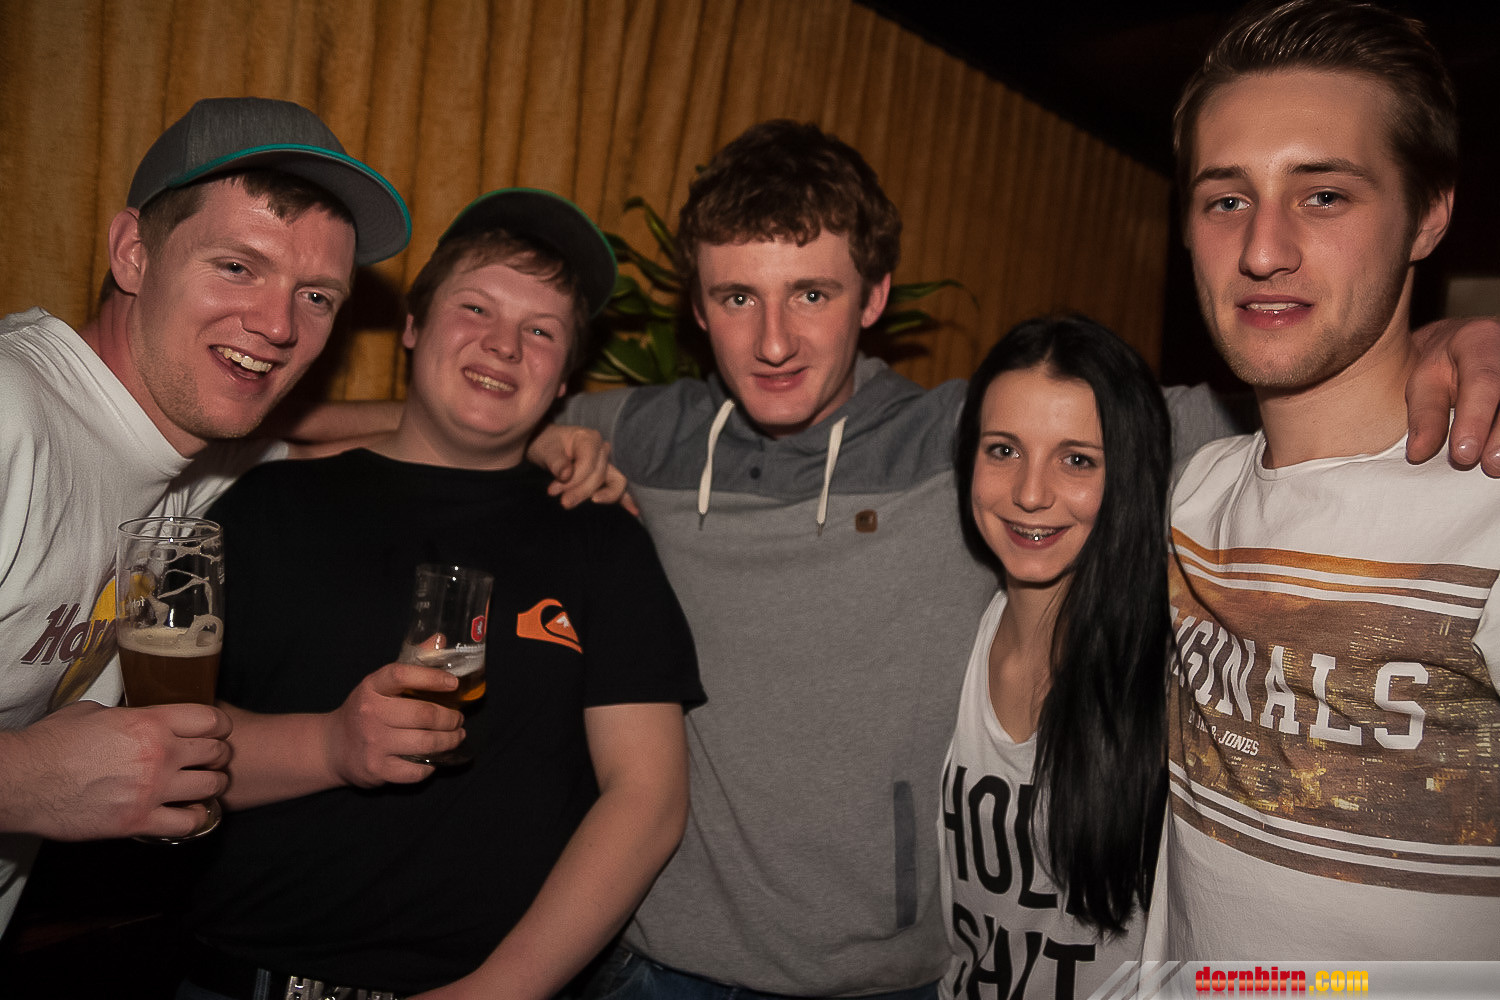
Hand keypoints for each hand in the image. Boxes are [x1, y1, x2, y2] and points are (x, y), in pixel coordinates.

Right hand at [0, 701, 230, 840]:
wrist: (22, 781)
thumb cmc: (52, 743)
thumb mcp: (95, 712)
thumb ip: (130, 716)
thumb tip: (142, 718)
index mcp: (150, 723)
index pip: (210, 719)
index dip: (218, 726)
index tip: (216, 731)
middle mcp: (159, 754)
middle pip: (216, 752)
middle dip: (217, 755)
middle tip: (210, 760)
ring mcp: (151, 790)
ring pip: (211, 787)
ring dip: (211, 786)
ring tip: (203, 786)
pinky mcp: (138, 821)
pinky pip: (187, 824)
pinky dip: (194, 819)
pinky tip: (188, 813)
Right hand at [323, 663, 463, 787]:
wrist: (332, 747)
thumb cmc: (365, 711)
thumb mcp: (378, 685)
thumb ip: (410, 665)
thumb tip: (440, 639)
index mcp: (371, 687)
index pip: (402, 676)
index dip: (432, 677)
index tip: (454, 683)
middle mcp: (370, 714)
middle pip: (423, 714)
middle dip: (450, 718)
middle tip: (458, 719)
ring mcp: (373, 744)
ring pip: (425, 743)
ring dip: (449, 740)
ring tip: (457, 736)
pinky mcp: (376, 770)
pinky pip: (415, 771)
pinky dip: (431, 767)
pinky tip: (435, 759)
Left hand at [527, 424, 637, 513]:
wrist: (546, 447)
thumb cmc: (546, 446)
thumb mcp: (546, 451)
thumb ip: (556, 462)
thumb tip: (565, 475)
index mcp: (590, 439)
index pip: (588, 465)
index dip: (573, 481)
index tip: (552, 491)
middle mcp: (603, 450)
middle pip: (601, 475)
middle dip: (583, 491)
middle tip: (563, 503)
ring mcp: (607, 464)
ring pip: (615, 483)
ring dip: (604, 497)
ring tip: (592, 505)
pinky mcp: (606, 477)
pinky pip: (618, 489)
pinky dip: (626, 500)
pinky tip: (634, 512)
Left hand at [1406, 315, 1499, 474]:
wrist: (1462, 345)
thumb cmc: (1441, 364)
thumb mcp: (1424, 381)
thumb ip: (1424, 415)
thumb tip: (1419, 452)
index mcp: (1479, 341)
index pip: (1484, 380)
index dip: (1476, 419)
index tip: (1463, 454)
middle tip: (1489, 465)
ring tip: (1497, 465)